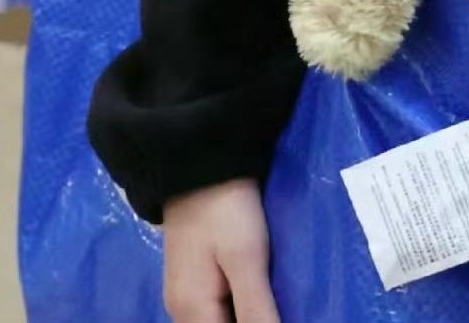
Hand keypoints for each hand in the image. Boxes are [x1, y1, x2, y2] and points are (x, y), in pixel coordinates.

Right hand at [163, 179, 281, 322]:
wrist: (198, 161)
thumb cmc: (224, 210)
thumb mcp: (246, 259)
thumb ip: (256, 309)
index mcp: (191, 312)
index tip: (282, 314)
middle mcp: (182, 310)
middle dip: (254, 320)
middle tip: (286, 305)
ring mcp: (187, 291)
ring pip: (221, 319)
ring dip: (248, 315)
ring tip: (280, 302)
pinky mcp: (196, 274)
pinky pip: (219, 305)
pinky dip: (241, 305)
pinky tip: (265, 294)